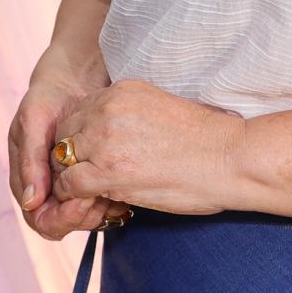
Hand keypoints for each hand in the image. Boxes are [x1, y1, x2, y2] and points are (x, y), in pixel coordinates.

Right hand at [8, 44, 133, 241]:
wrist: (75, 74)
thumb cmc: (50, 94)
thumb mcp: (36, 120)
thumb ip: (31, 160)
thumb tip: (31, 202)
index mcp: (27, 178)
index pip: (40, 218)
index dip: (60, 218)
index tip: (81, 202)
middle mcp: (47, 185)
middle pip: (64, 222)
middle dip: (84, 217)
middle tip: (106, 200)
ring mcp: (70, 181)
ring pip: (83, 215)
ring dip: (100, 211)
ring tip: (118, 197)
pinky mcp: (91, 173)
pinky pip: (99, 198)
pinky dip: (111, 198)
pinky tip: (126, 191)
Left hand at [49, 77, 245, 215]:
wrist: (229, 157)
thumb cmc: (206, 140)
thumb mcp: (160, 110)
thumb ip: (130, 117)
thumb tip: (115, 139)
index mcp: (123, 90)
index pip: (80, 112)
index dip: (82, 137)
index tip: (94, 156)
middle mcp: (109, 107)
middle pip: (65, 132)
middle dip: (72, 156)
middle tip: (88, 177)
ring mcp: (106, 137)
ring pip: (62, 158)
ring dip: (71, 177)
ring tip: (91, 192)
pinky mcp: (108, 169)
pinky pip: (70, 183)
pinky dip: (75, 196)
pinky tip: (94, 202)